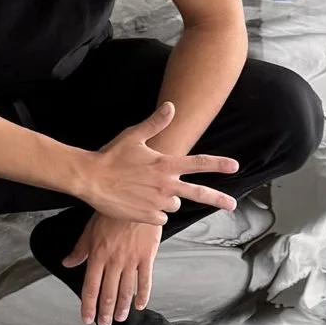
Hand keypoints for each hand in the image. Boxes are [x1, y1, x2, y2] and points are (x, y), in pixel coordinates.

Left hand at [67, 212, 163, 324]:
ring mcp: (131, 260)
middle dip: (105, 312)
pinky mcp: (147, 256)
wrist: (135, 198)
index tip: (87, 319)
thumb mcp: (90, 229)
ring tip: (121, 319)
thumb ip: (80, 250)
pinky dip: (143, 294)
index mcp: (97, 255)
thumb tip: (67, 263)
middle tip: (105, 324)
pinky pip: (145, 279)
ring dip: (123, 307)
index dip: (88, 305)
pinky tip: (140, 305)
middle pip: (108, 293)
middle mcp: (113, 261)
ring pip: (126, 289)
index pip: (90, 286)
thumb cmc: (111, 212)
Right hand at [77, 101, 236, 229]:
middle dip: (218, 199)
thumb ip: (155, 123)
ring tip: (147, 191)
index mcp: (165, 164)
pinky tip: (140, 203)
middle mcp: (165, 184)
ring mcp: (157, 202)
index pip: (198, 163)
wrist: (90, 179)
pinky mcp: (147, 217)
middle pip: (198, 193)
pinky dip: (154, 212)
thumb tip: (171, 107)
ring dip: (167, 199)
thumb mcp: (133, 135)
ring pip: (174, 204)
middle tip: (232, 205)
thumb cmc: (111, 156)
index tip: (235, 166)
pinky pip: (160, 217)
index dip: (218, 164)